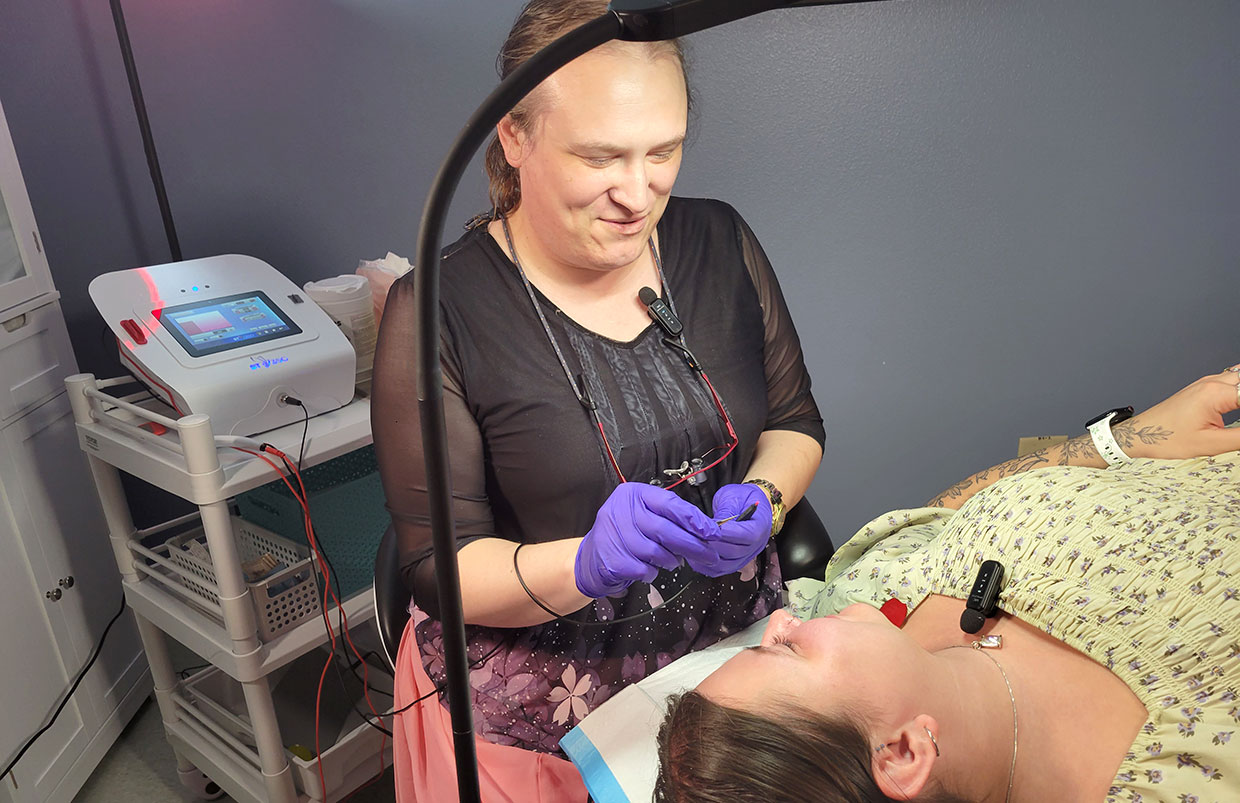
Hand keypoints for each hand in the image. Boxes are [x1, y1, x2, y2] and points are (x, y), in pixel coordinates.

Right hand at [574, 483, 719, 597]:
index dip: (694, 519)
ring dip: (671, 560)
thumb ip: (668, 517)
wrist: (591, 558)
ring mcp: (614, 535)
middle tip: (710, 555)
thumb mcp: (643, 515)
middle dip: (693, 545)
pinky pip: (646, 569)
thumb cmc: (625, 534)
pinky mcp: (612, 560)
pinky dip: (653, 572)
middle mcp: (621, 510)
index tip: (713, 532)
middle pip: (666, 530)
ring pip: (657, 552)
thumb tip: (705, 530)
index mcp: (633, 494)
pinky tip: (649, 568)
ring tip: (673, 561)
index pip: (670, 503)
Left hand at [677, 483, 772, 577]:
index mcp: (760, 525)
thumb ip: (725, 511)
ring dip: (708, 557)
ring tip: (694, 546)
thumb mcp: (734, 497)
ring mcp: (746, 556)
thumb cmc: (743, 498)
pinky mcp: (735, 562)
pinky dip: (706, 565)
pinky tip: (695, 555)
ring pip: (726, 565)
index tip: (711, 529)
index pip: (747, 535)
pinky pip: (720, 570)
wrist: (749, 503)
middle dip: (713, 545)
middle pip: (735, 552)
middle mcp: (756, 545)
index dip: (728, 533)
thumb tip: (713, 525)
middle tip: (696, 536)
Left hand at [1120, 367, 1239, 458]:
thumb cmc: (1166, 438)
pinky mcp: (1205, 387)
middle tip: (1237, 418)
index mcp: (1216, 394)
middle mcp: (1213, 382)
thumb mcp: (1211, 444)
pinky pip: (1234, 381)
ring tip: (1235, 415)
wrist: (1140, 434)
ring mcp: (1208, 382)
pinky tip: (1237, 405)